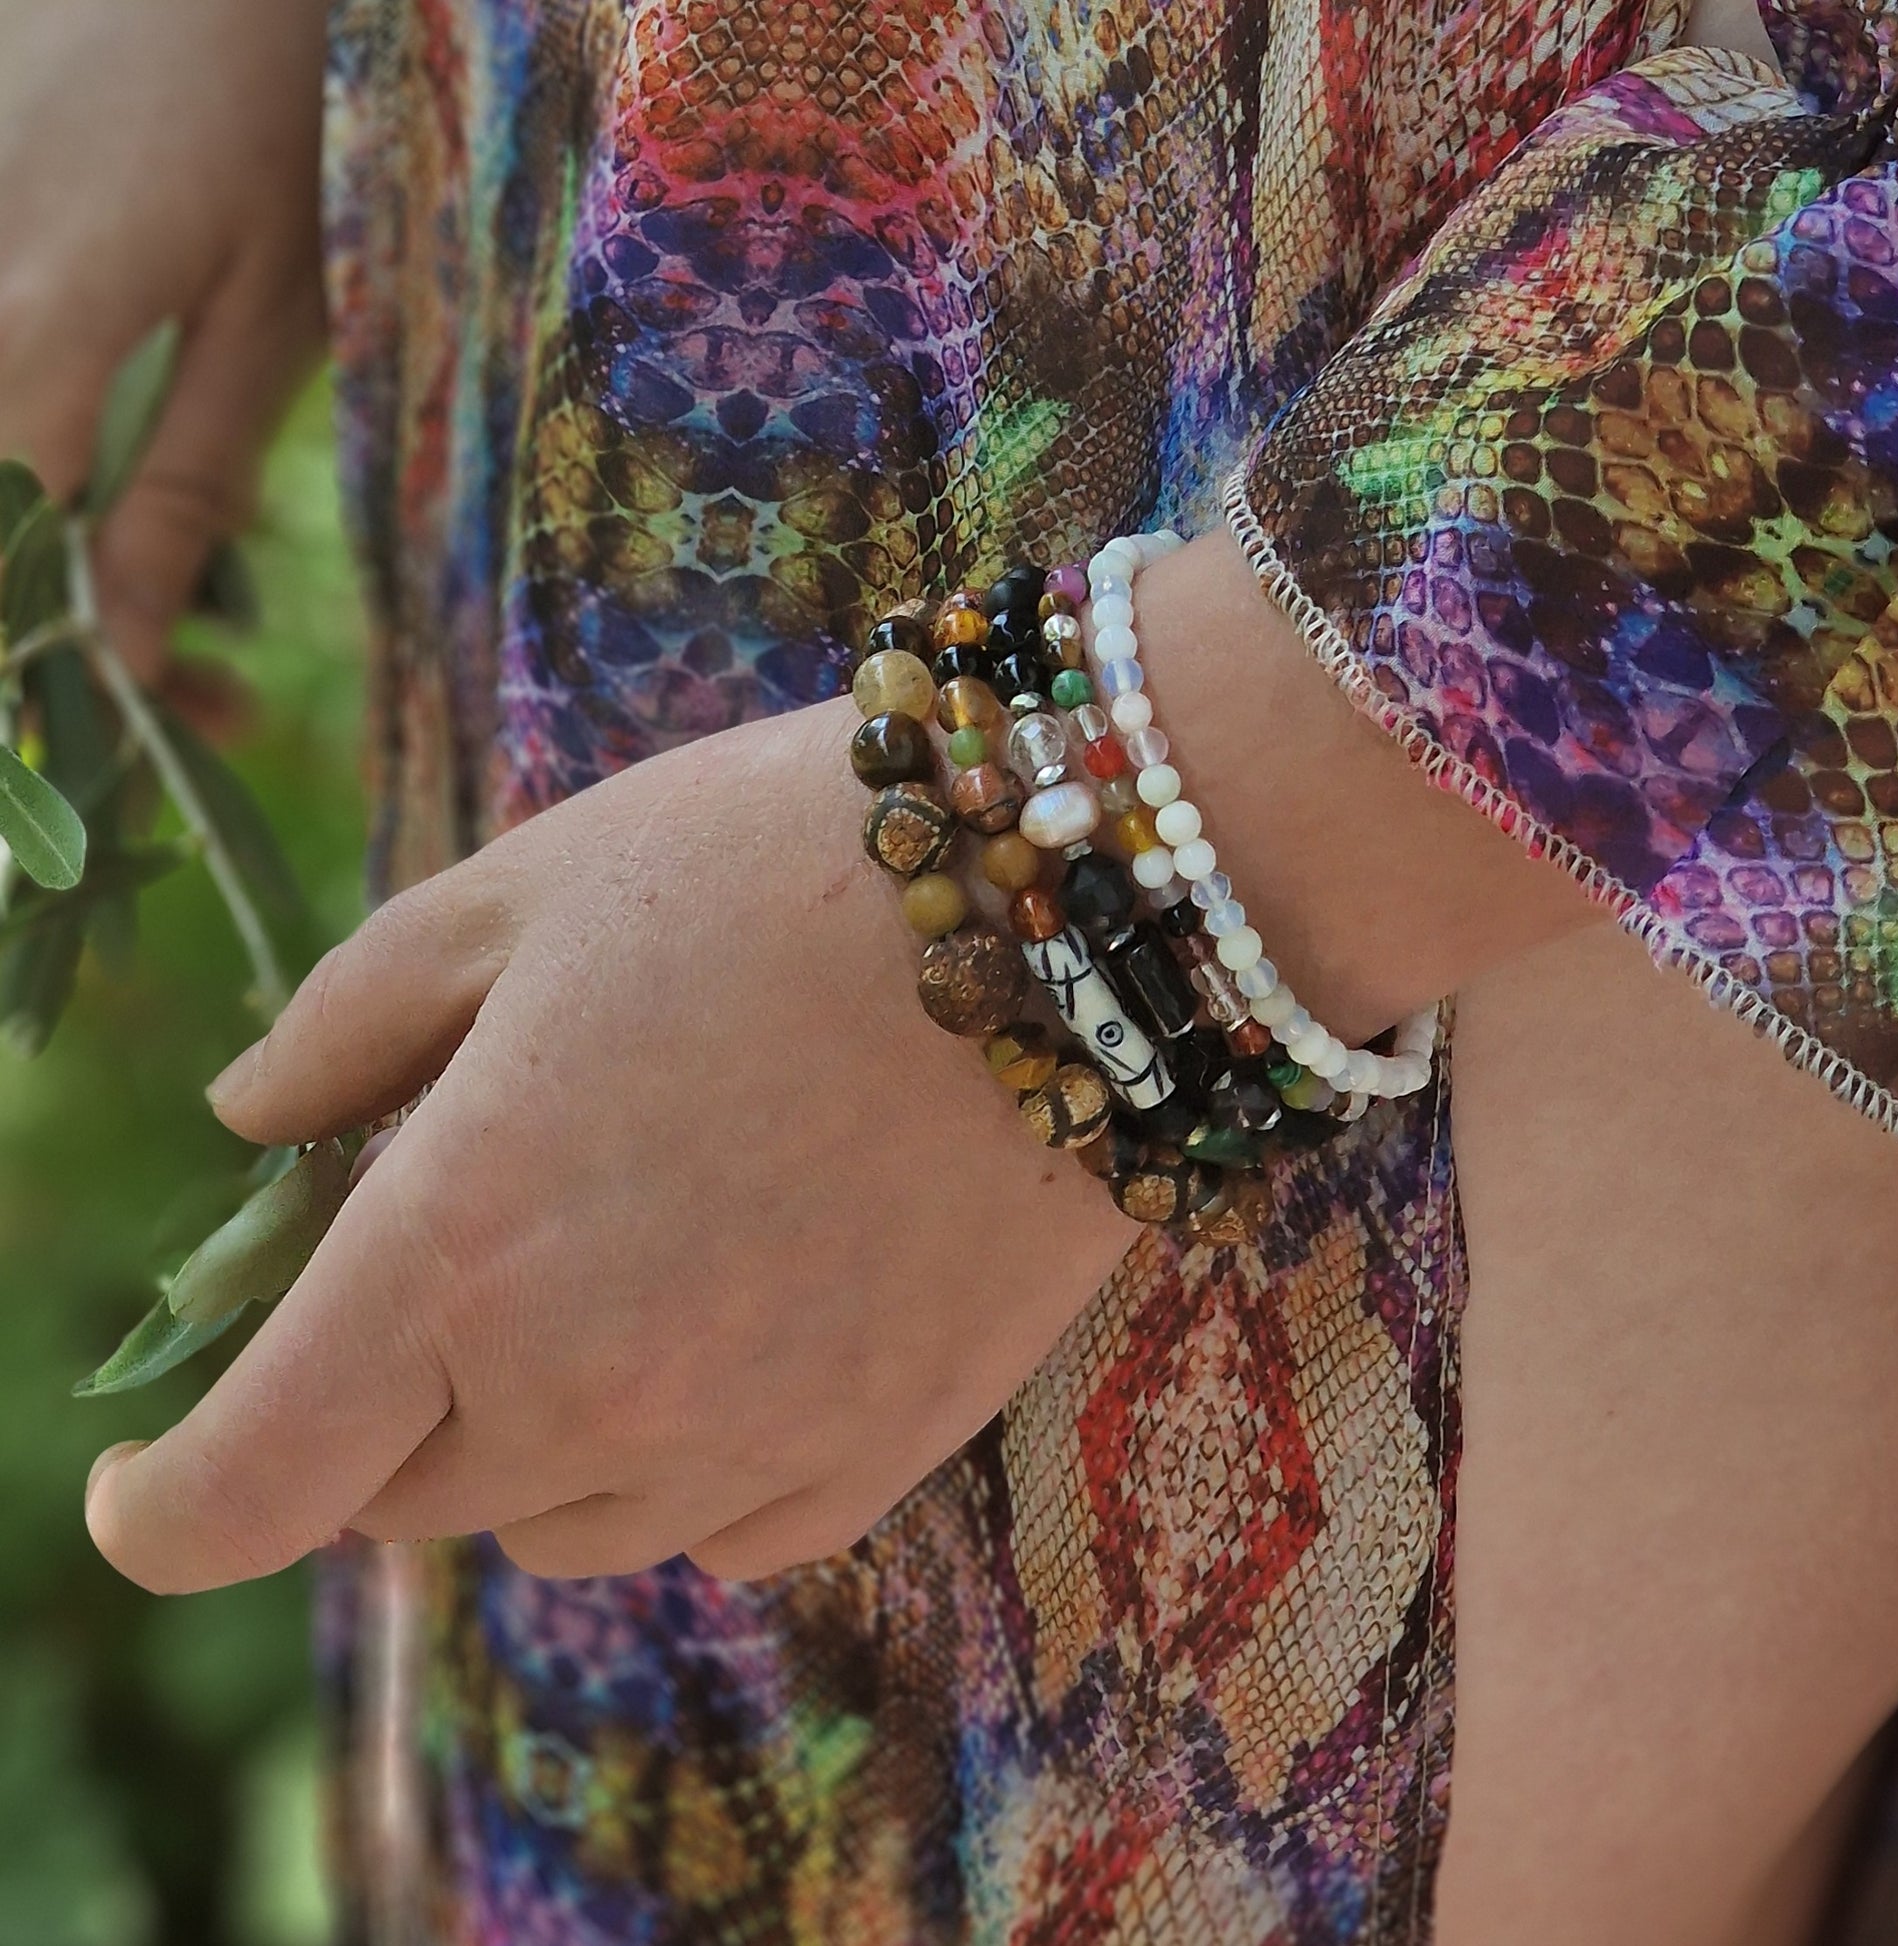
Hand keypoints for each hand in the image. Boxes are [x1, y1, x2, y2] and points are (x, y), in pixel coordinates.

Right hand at [0, 0, 327, 704]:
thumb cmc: (296, 123)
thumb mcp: (280, 323)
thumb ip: (188, 485)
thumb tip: (130, 650)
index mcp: (45, 309)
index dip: (32, 667)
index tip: (107, 750)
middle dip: (39, 626)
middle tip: (154, 706)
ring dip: (32, 545)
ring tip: (133, 611)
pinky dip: (20, 450)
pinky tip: (73, 507)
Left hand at [83, 701, 1134, 1589]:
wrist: (1059, 904)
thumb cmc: (768, 868)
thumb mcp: (519, 891)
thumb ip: (346, 1021)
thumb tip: (243, 1125)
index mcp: (458, 1252)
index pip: (245, 1490)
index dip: (163, 1505)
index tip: (147, 1477)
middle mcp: (590, 1391)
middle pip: (404, 1501)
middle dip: (381, 1403)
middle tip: (450, 1260)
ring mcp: (747, 1441)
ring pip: (565, 1529)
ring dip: (536, 1436)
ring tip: (616, 1275)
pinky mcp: (883, 1453)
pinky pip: (726, 1531)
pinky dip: (687, 1461)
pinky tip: (737, 1333)